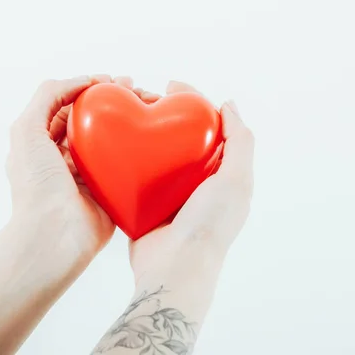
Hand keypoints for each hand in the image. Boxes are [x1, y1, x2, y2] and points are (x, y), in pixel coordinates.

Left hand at [7, 75, 156, 258]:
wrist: (55, 235)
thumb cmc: (37, 185)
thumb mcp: (26, 130)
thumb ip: (47, 96)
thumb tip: (82, 82)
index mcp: (43, 144)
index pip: (67, 107)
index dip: (87, 90)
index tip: (111, 82)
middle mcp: (66, 158)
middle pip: (93, 121)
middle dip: (113, 102)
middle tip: (135, 90)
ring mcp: (91, 175)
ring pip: (113, 139)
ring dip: (130, 120)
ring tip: (149, 104)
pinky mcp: (112, 191)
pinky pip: (128, 165)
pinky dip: (140, 148)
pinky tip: (152, 133)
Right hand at [128, 81, 254, 284]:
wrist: (174, 268)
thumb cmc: (209, 225)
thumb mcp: (236, 180)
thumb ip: (241, 142)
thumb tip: (229, 105)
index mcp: (219, 173)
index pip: (207, 127)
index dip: (192, 102)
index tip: (173, 87)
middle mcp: (194, 180)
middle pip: (178, 134)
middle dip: (162, 111)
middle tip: (143, 95)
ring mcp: (167, 191)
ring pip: (154, 150)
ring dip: (142, 129)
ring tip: (127, 110)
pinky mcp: (143, 202)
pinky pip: (134, 172)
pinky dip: (126, 154)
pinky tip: (114, 139)